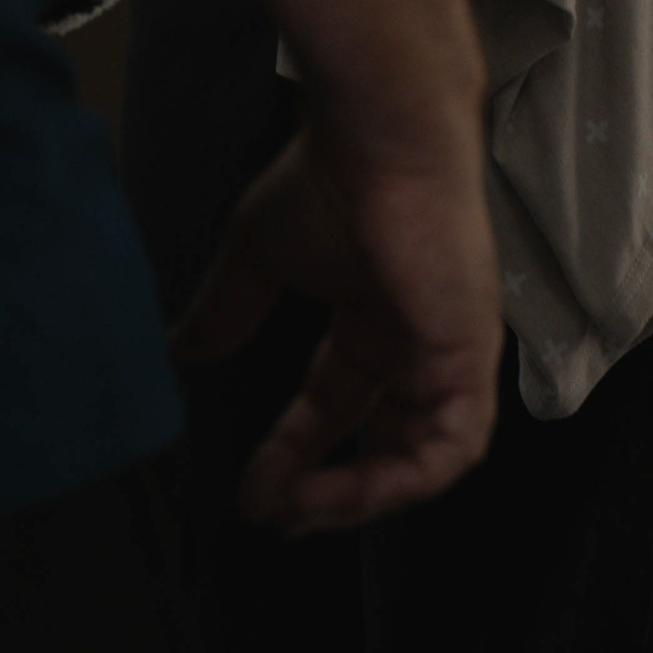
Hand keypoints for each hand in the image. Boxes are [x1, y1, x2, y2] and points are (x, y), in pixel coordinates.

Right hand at [171, 119, 502, 532]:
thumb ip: (228, 309)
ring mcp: (447, 350)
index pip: (335, 404)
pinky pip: (454, 446)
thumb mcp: (260, 256)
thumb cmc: (327, 178)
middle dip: (327, 490)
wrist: (379, 140)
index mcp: (373, 315)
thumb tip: (181, 351)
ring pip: (419, 458)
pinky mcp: (471, 356)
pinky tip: (350, 492)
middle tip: (272, 512)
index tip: (250, 490)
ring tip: (301, 509)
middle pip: (380, 442)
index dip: (294, 452)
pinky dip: (404, 480)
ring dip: (358, 497)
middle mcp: (414, 339)